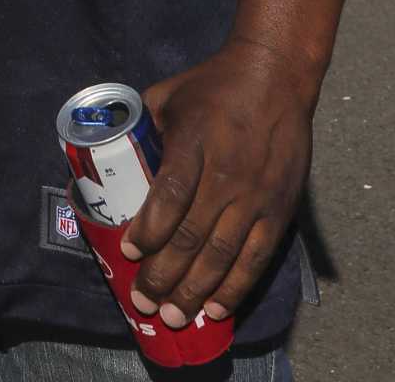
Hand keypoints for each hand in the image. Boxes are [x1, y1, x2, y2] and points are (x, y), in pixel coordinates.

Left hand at [121, 41, 313, 328]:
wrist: (275, 77)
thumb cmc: (214, 85)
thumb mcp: (168, 96)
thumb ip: (145, 128)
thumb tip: (115, 155)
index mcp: (194, 145)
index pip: (169, 197)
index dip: (148, 230)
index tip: (129, 251)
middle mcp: (226, 177)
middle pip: (192, 237)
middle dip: (164, 276)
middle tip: (143, 303)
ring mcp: (255, 197)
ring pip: (222, 256)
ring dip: (195, 292)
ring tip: (173, 317)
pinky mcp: (279, 210)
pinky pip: (256, 258)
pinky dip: (236, 287)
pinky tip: (217, 309)